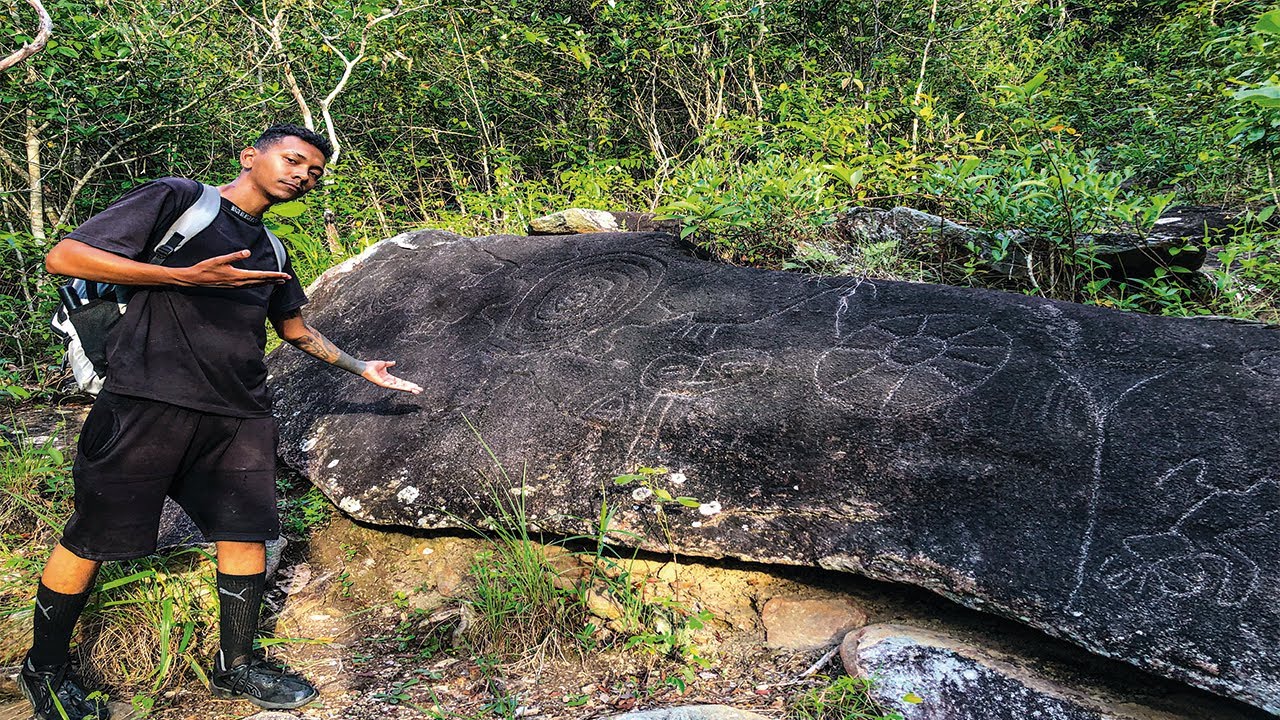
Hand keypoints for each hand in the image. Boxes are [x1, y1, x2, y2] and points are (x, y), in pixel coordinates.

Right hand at [174, 249, 291, 287]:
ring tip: (279, 281)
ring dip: (269, 283)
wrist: (195, 279)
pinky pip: (250, 286)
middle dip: (275, 280)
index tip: (284, 275)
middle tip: (288, 278)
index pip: (261, 276)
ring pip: (257, 285)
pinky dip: (259, 284)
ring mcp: (237, 285)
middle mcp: (240, 283)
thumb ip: (235, 256)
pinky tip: (262, 283)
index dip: (274, 275)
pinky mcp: (233, 286)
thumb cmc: (206, 268)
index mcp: (239, 276)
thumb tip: (248, 252)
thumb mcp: (220, 259)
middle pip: (262, 281)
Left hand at [360, 360, 422, 393]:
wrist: (364, 367)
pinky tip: (407, 388)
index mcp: (389, 378)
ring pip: (400, 387)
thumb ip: (389, 364)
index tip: (416, 385)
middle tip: (420, 391)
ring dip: (408, 389)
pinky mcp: (383, 384)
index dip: (409, 383)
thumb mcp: (383, 363)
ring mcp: (386, 384)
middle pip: (403, 386)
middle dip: (411, 388)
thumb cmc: (372, 365)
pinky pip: (393, 386)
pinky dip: (400, 387)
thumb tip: (394, 362)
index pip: (401, 382)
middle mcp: (389, 382)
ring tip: (416, 390)